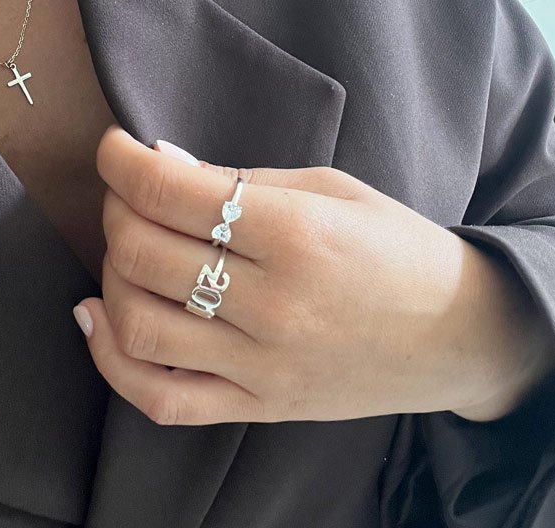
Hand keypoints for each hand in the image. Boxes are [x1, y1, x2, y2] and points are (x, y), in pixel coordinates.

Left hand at [72, 124, 553, 425]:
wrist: (456, 334)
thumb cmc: (400, 248)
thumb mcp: (335, 190)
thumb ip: (243, 181)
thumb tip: (163, 163)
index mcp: (299, 235)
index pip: (174, 192)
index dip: (123, 160)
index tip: (113, 146)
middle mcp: (275, 305)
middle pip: (144, 253)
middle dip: (116, 207)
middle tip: (128, 191)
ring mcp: (263, 366)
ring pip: (138, 323)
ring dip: (110, 273)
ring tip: (125, 247)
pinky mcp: (259, 407)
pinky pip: (160, 398)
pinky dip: (111, 358)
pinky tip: (98, 318)